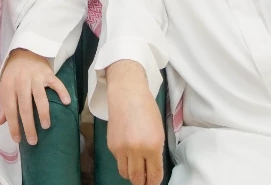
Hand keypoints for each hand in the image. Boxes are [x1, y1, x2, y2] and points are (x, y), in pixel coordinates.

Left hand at [0, 48, 70, 145]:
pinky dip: (62, 92)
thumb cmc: (13, 73)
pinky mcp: (47, 73)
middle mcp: (21, 82)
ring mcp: (35, 77)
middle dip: (28, 125)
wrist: (24, 50)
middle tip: (33, 140)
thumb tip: (1, 123)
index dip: (13, 126)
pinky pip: (56, 83)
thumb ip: (4, 105)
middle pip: (24, 107)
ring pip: (39, 97)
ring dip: (43, 113)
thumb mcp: (5, 87)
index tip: (18, 140)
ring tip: (46, 126)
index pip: (10, 110)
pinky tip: (66, 102)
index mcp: (8, 87)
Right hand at [106, 60, 163, 184]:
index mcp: (153, 146)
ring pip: (125, 174)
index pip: (154, 175)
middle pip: (137, 178)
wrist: (127, 94)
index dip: (154, 182)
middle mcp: (137, 150)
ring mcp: (122, 149)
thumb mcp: (158, 131)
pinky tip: (128, 151)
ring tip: (136, 171)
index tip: (153, 183)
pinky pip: (119, 161)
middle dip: (142, 183)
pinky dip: (124, 161)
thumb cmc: (147, 109)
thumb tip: (152, 168)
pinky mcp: (111, 146)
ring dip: (132, 175)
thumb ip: (156, 151)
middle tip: (145, 182)